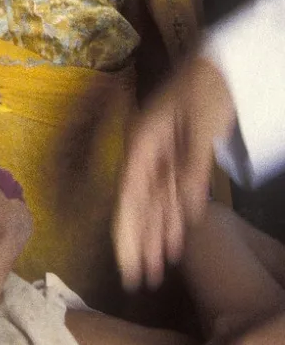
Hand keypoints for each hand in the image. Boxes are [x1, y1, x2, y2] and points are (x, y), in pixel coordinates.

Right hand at [112, 56, 236, 289]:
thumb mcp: (200, 127)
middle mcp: (147, 152)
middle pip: (139, 205)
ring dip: (156, 237)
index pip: (129, 196)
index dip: (126, 231)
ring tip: (157, 271)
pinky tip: (175, 242)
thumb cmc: (205, 87)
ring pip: (157, 204)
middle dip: (138, 243)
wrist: (220, 64)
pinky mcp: (181, 157)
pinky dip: (175, 220)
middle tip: (137, 281)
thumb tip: (185, 211)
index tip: (125, 262)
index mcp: (142, 142)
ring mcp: (164, 155)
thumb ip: (191, 169)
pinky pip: (174, 195)